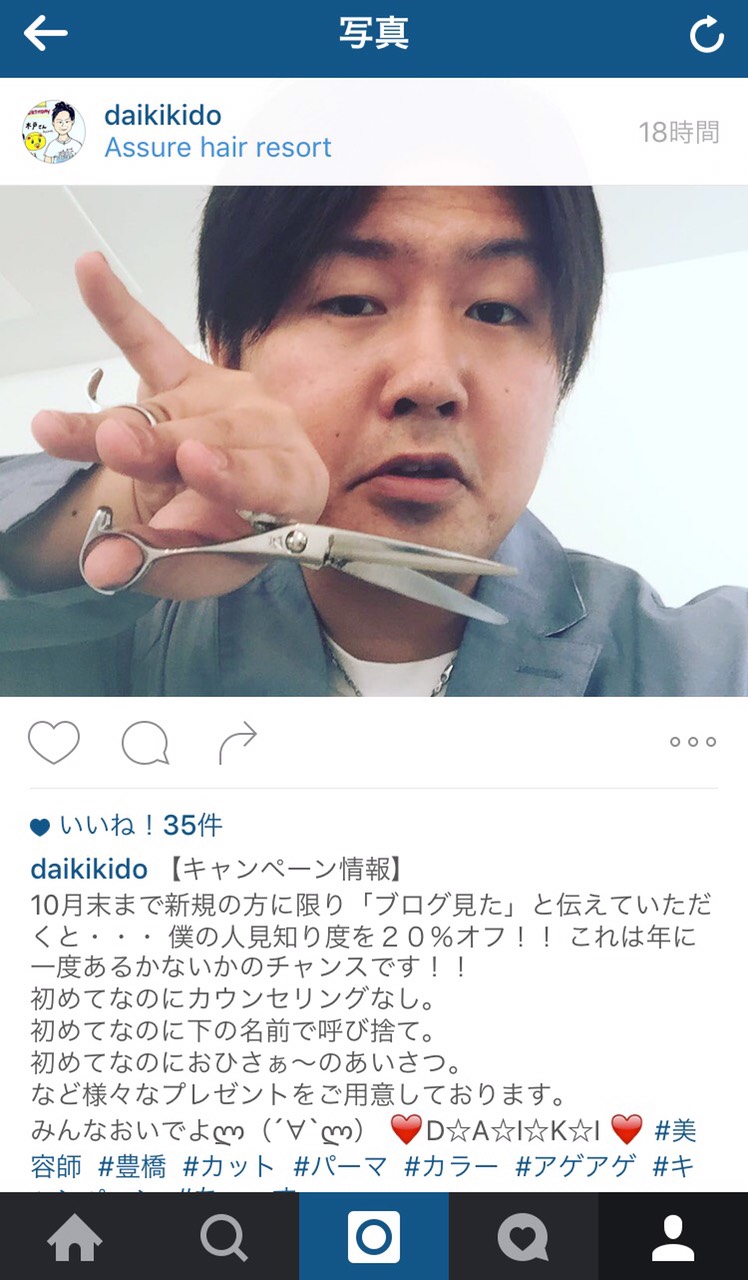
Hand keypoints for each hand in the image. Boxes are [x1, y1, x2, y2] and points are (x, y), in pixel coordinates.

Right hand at [31, 253, 328, 596]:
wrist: (220, 509)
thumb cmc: (224, 538)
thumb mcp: (199, 564)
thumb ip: (156, 562)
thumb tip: (102, 569)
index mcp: (293, 486)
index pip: (267, 479)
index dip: (232, 473)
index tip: (192, 461)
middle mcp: (270, 430)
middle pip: (205, 437)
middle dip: (153, 445)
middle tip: (112, 444)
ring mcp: (228, 395)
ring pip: (164, 410)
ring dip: (110, 422)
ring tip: (52, 430)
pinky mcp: (186, 376)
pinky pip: (150, 343)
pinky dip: (119, 311)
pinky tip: (90, 271)